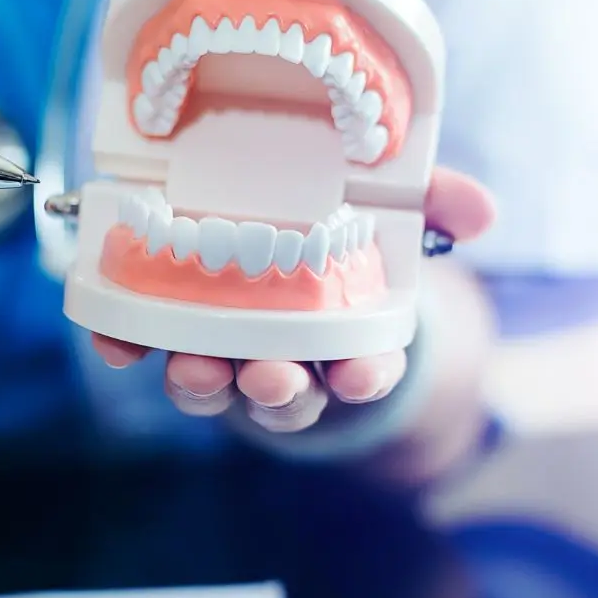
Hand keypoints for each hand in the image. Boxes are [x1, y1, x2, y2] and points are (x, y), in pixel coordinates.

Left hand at [91, 167, 494, 432]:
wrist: (266, 235)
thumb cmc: (336, 240)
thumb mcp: (389, 214)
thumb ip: (433, 205)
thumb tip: (481, 212)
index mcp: (340, 337)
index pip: (359, 369)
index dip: (362, 375)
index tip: (359, 373)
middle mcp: (279, 355)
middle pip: (281, 392)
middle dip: (279, 391)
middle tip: (272, 378)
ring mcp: (220, 347)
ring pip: (212, 384)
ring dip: (203, 382)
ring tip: (196, 368)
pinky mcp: (165, 327)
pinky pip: (144, 345)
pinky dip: (127, 345)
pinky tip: (116, 341)